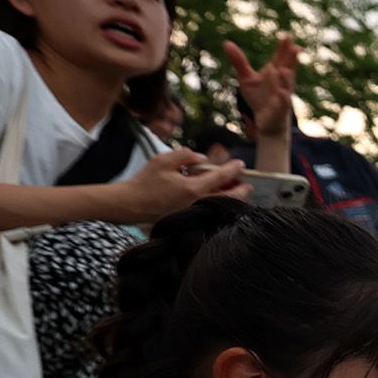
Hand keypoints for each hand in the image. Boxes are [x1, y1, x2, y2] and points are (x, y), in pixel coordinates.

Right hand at [120, 147, 246, 222]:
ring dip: (232, 198)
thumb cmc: (145, 182)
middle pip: (230, 198)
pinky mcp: (190, 221)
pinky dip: (219, 205)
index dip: (233, 169)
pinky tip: (217, 198)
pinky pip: (211, 213)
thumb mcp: (163, 160)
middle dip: (242, 190)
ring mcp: (195, 215)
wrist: (130, 205)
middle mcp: (198, 204)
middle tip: (246, 183)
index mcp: (193, 188)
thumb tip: (201, 158)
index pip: (221, 177)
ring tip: (234, 190)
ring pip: (222, 207)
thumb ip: (185, 155)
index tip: (241, 164)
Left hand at [222, 34, 298, 140]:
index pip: (281, 57)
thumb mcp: (247, 78)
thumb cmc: (259, 98)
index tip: (287, 36)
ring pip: (287, 85)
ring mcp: (283, 95)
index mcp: (275, 72)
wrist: (266, 122)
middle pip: (288, 68)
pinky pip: (284, 102)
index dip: (284, 47)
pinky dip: (283, 97)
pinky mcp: (280, 109)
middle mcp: (282, 82)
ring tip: (283, 69)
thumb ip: (239, 61)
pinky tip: (281, 91)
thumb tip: (226, 43)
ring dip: (286, 78)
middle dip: (292, 60)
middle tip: (296, 48)